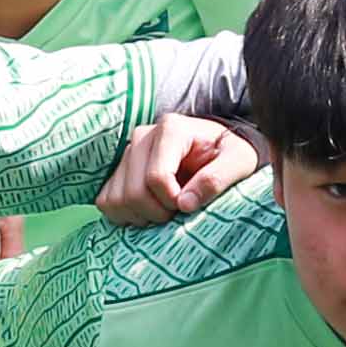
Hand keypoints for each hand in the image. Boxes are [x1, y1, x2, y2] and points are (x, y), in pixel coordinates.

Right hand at [99, 115, 257, 224]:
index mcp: (171, 129)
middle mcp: (142, 136)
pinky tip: (149, 212)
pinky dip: (125, 215)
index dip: (172, 202)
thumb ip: (216, 179)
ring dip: (141, 217)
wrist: (219, 148)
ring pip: (116, 199)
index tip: (190, 206)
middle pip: (133, 191)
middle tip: (178, 213)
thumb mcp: (239, 162)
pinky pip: (106, 202)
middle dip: (157, 213)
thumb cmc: (231, 153)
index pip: (156, 177)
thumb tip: (185, 204)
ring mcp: (127, 153)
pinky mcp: (118, 170)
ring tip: (165, 212)